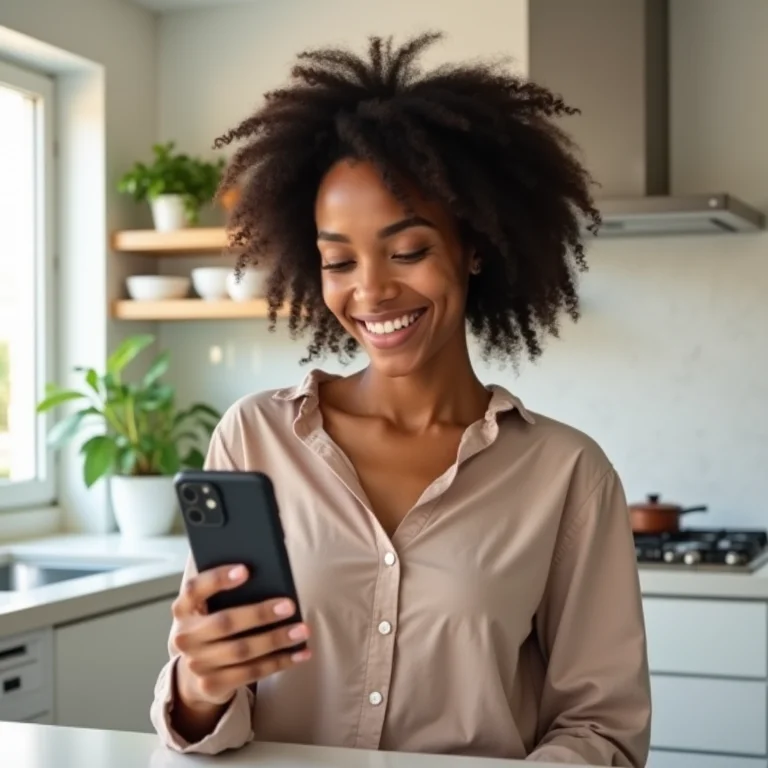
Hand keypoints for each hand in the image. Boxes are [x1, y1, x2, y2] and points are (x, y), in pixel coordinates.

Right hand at [171, 564, 310, 707]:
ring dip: (276, 640)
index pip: (195, 588)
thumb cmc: (212, 625)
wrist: (194, 672)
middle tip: (289, 605)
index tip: (246, 570)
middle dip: (259, 614)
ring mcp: (196, 664)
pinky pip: (251, 673)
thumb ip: (227, 593)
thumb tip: (269, 576)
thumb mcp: (209, 608)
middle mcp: (184, 637)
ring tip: (302, 630)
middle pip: (224, 623)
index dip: (218, 578)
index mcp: (183, 609)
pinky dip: (279, 662)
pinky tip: (300, 653)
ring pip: (242, 651)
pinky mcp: (212, 685)